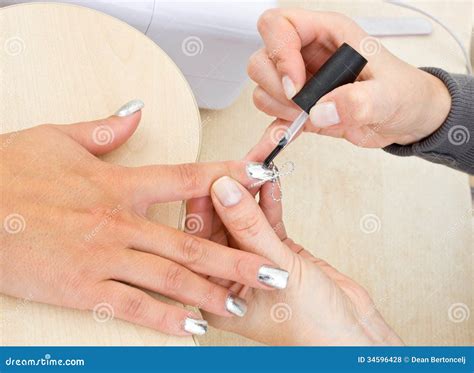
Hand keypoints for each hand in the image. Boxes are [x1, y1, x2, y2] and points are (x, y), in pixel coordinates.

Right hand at [0, 102, 286, 336]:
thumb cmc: (7, 171)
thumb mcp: (56, 137)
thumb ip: (104, 128)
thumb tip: (136, 110)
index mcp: (119, 183)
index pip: (187, 179)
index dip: (229, 179)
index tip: (262, 182)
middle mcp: (120, 221)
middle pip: (192, 242)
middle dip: (237, 258)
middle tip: (273, 272)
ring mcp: (104, 257)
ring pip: (170, 278)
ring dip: (211, 294)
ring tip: (244, 305)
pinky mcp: (82, 288)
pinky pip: (132, 306)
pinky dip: (165, 319)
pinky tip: (193, 328)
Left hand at [188, 177, 402, 344]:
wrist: (354, 336)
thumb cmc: (312, 326)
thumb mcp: (276, 271)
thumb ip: (248, 227)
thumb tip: (222, 188)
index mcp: (213, 294)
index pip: (199, 240)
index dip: (207, 204)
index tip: (215, 175)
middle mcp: (228, 277)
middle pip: (222, 225)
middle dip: (232, 192)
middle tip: (239, 164)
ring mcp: (252, 263)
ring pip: (246, 220)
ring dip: (252, 192)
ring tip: (258, 165)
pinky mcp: (276, 253)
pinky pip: (267, 223)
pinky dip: (270, 203)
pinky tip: (270, 183)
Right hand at [246, 8, 450, 156]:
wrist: (405, 117)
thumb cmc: (402, 92)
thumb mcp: (389, 94)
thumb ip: (359, 101)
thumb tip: (322, 110)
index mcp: (327, 33)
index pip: (279, 25)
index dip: (279, 52)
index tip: (296, 84)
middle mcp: (308, 55)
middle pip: (262, 59)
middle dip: (276, 87)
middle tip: (301, 103)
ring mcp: (301, 83)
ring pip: (263, 89)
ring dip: (278, 108)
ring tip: (307, 117)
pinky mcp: (301, 109)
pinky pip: (273, 118)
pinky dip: (273, 132)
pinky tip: (277, 142)